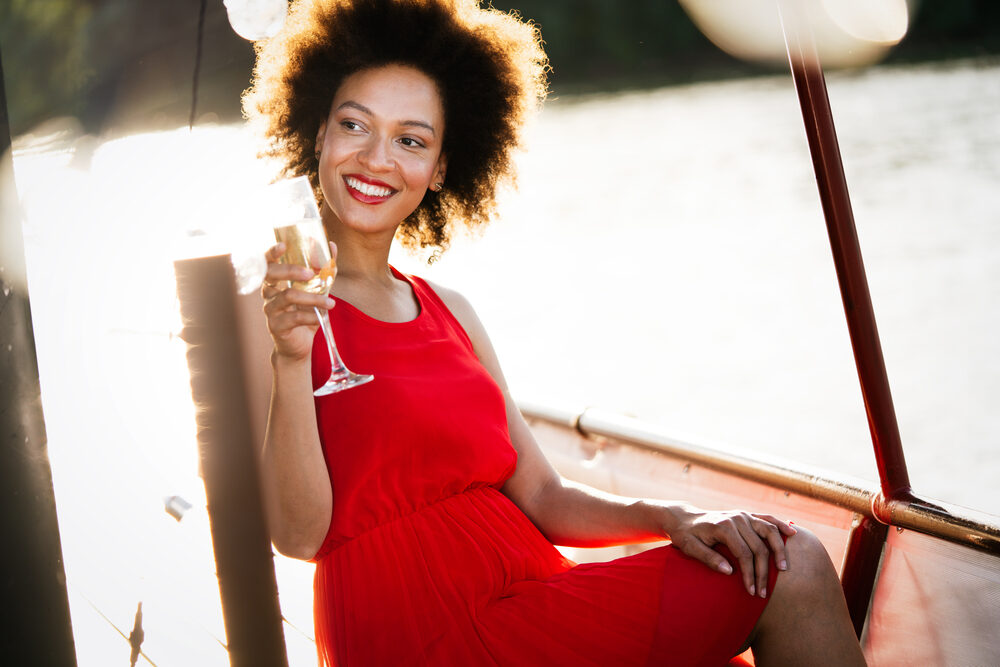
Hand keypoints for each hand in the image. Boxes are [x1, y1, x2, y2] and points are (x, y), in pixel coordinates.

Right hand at [261, 241, 335, 362]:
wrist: (300, 345)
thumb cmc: (306, 312)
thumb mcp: (317, 289)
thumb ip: (323, 269)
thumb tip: (331, 246)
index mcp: (275, 281)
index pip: (267, 262)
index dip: (271, 252)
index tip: (283, 245)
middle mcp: (268, 292)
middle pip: (271, 274)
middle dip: (291, 271)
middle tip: (311, 274)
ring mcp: (270, 309)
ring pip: (287, 296)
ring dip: (312, 298)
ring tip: (330, 303)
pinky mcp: (275, 326)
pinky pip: (293, 317)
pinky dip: (311, 316)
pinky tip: (322, 318)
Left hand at [667, 506, 795, 597]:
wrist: (684, 518)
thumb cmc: (686, 535)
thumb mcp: (690, 548)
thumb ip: (708, 559)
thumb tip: (729, 572)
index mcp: (723, 526)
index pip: (744, 554)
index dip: (750, 574)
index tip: (751, 591)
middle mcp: (736, 518)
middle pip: (759, 547)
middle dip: (763, 571)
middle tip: (764, 592)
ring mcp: (743, 515)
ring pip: (769, 532)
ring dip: (779, 551)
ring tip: (783, 569)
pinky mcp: (747, 514)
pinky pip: (768, 519)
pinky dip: (781, 526)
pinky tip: (792, 534)